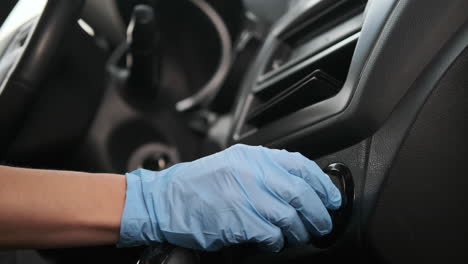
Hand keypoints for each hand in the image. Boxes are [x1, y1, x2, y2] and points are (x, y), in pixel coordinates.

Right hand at [118, 144, 340, 251]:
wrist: (165, 200)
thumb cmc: (198, 184)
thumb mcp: (233, 165)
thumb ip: (263, 170)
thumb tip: (298, 184)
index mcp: (251, 157)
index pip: (299, 166)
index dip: (321, 184)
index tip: (331, 198)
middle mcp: (249, 173)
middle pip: (299, 192)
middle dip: (318, 212)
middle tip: (323, 223)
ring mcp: (242, 196)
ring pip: (289, 216)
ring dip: (300, 231)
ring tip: (301, 236)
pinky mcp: (235, 220)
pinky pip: (270, 234)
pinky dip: (277, 241)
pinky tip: (274, 242)